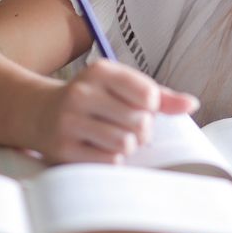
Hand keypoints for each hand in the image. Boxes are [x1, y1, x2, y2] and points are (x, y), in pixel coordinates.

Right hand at [37, 60, 198, 163]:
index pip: (148, 94)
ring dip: (127, 146)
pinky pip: (108, 161)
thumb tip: (192, 104)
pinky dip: (112, 159)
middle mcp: (81, 93)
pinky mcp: (62, 148)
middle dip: (142, 130)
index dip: (152, 107)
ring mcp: (69, 121)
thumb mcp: (122, 88)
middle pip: (140, 122)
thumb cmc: (94, 100)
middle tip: (128, 127)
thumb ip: (160, 96)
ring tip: (115, 138)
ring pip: (125, 143)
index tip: (140, 106)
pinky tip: (99, 148)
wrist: (39, 113)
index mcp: (100, 71)